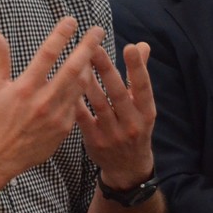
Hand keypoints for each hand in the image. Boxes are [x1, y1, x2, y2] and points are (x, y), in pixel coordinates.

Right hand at [0, 17, 101, 180]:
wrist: (4, 155)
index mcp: (25, 87)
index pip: (47, 55)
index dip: (61, 35)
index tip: (71, 21)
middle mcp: (43, 100)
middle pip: (72, 68)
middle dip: (88, 47)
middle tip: (98, 31)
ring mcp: (56, 115)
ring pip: (80, 85)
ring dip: (90, 67)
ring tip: (97, 52)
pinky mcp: (64, 127)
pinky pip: (78, 104)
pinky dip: (82, 90)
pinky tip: (88, 79)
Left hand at [78, 41, 155, 187]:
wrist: (127, 168)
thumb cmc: (134, 127)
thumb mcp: (142, 106)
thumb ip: (139, 76)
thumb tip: (142, 45)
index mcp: (147, 112)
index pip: (144, 87)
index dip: (138, 68)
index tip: (131, 47)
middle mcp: (132, 124)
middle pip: (118, 93)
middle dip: (106, 69)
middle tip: (95, 47)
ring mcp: (113, 134)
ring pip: (99, 104)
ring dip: (88, 82)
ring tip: (78, 60)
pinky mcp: (95, 141)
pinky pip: (83, 118)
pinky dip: (76, 102)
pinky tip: (66, 86)